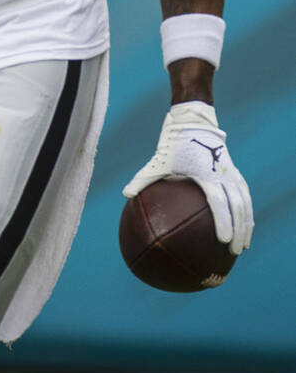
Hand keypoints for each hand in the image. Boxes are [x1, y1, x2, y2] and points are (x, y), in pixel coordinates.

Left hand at [123, 102, 252, 254]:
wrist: (192, 119)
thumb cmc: (173, 142)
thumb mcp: (157, 161)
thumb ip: (142, 178)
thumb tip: (125, 195)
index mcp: (207, 174)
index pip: (219, 203)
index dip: (223, 223)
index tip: (223, 241)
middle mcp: (223, 175)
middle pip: (238, 208)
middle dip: (239, 231)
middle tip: (234, 252)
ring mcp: (231, 172)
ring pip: (245, 203)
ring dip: (246, 224)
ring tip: (244, 243)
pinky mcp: (233, 170)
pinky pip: (244, 194)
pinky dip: (246, 210)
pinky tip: (243, 224)